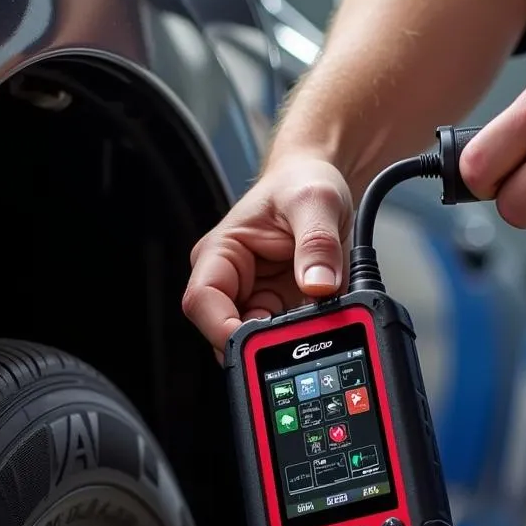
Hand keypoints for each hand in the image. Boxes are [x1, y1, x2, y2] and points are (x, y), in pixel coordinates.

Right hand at [182, 156, 352, 355]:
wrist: (319, 183)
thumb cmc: (301, 182)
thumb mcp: (317, 201)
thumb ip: (318, 243)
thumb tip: (318, 285)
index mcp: (220, 253)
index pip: (201, 302)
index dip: (222, 329)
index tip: (257, 342)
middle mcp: (230, 283)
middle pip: (227, 333)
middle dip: (263, 343)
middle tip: (301, 333)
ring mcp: (255, 300)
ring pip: (258, 343)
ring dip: (288, 341)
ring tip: (318, 316)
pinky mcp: (279, 310)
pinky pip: (287, 338)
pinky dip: (306, 336)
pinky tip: (324, 317)